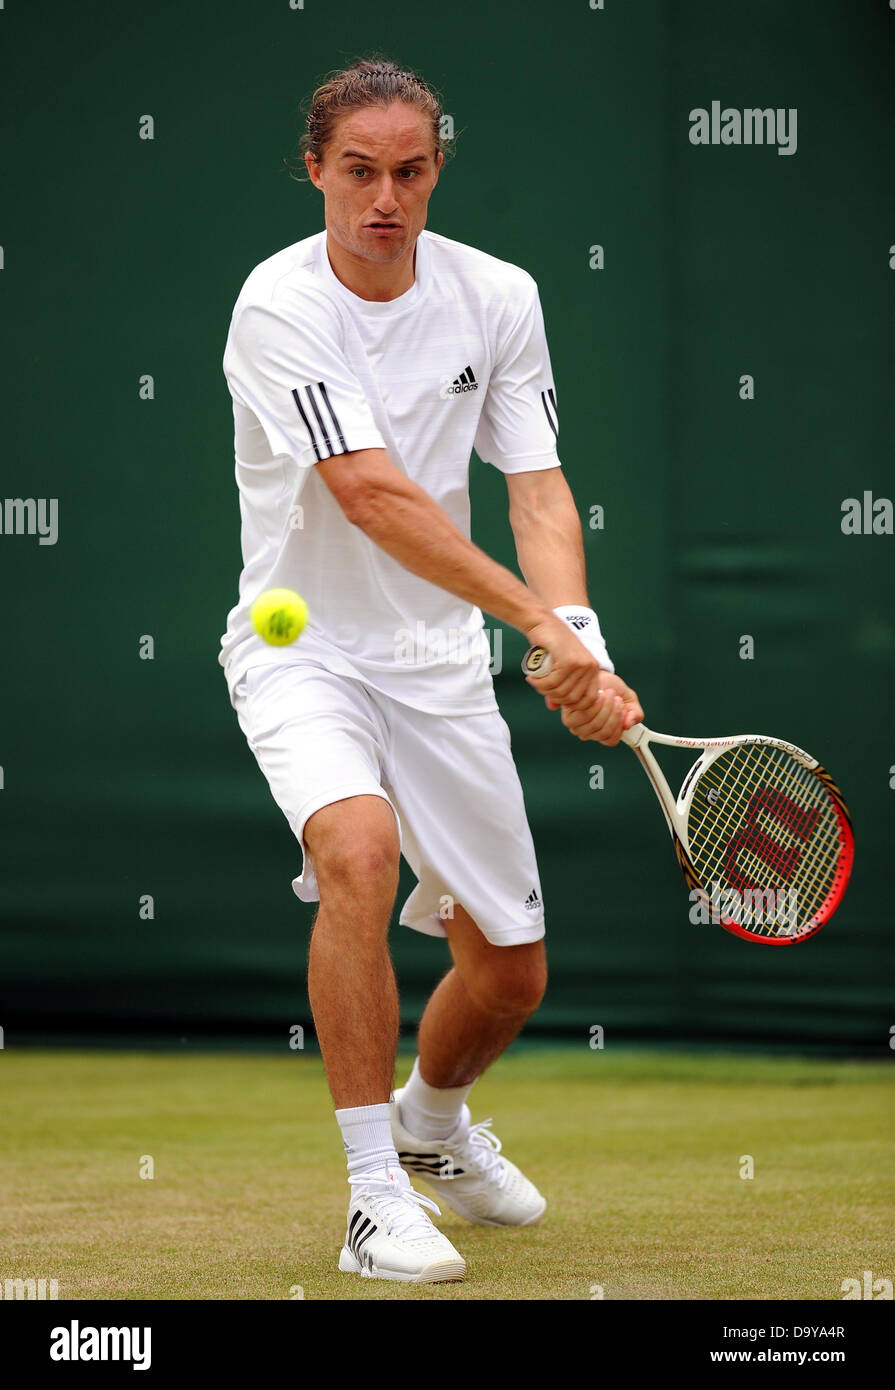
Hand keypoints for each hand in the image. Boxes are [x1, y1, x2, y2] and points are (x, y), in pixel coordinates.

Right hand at [524, 618, 642, 745]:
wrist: (542, 622)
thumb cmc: (550, 645)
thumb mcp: (558, 668)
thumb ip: (559, 687)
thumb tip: (554, 708)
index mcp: (593, 670)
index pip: (589, 700)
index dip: (570, 703)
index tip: (554, 696)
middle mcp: (591, 667)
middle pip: (573, 699)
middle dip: (553, 696)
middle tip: (540, 686)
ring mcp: (581, 664)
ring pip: (562, 691)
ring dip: (544, 689)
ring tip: (535, 681)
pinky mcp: (569, 661)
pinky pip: (553, 683)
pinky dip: (540, 683)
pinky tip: (532, 677)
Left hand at [559, 670, 642, 746]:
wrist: (597, 675)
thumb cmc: (613, 688)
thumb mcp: (629, 700)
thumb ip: (635, 713)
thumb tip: (629, 724)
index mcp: (604, 733)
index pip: (612, 740)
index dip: (619, 724)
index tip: (623, 708)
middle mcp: (590, 733)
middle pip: (604, 732)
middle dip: (614, 712)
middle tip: (617, 698)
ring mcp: (578, 727)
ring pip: (595, 724)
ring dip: (605, 707)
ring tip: (609, 694)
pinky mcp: (569, 717)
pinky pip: (585, 715)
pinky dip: (595, 704)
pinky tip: (598, 695)